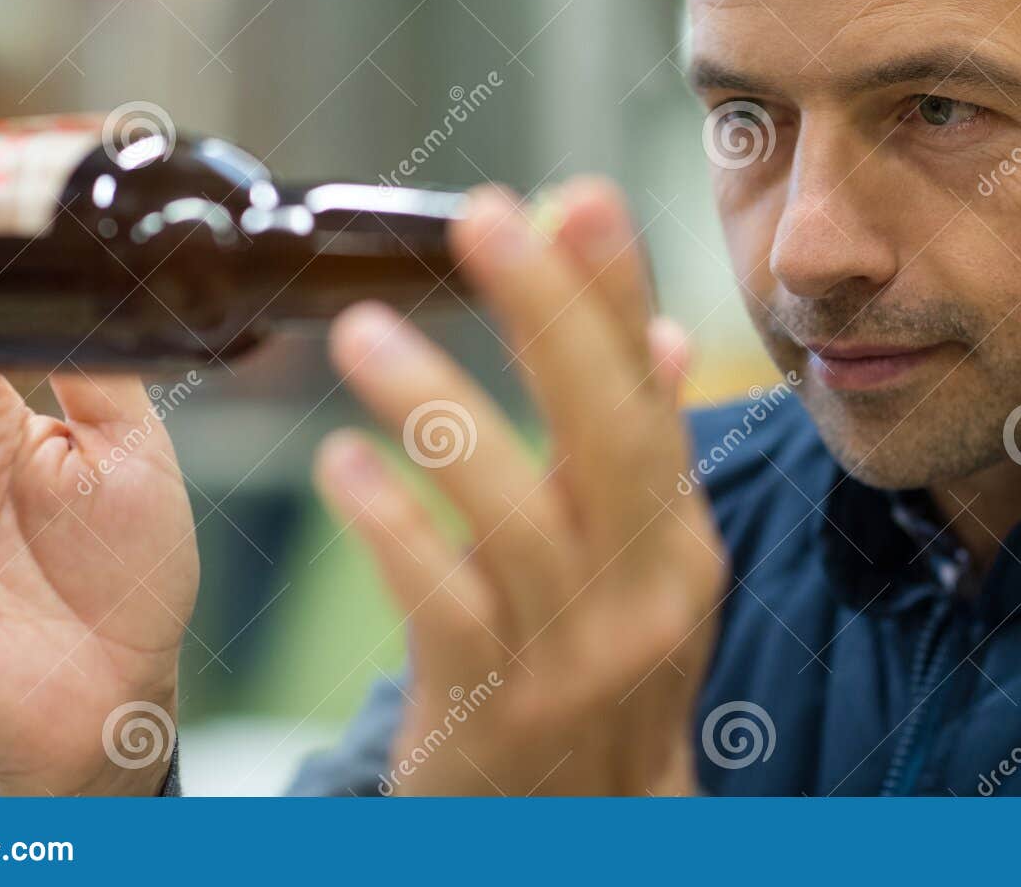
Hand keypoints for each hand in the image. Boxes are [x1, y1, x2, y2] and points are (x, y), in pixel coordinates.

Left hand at [314, 178, 725, 794]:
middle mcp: (643, 589)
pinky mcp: (495, 705)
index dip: (617, 295)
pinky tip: (344, 467)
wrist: (578, 837)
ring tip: (362, 335)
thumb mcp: (641, 572)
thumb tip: (660, 336)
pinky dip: (396, 529)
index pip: (650, 394)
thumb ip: (640, 453)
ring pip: (516, 512)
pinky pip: (444, 602)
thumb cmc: (598, 682)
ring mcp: (574, 652)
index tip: (577, 197)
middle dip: (549, 316)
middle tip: (487, 220)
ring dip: (440, 410)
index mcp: (676, 541)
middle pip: (604, 433)